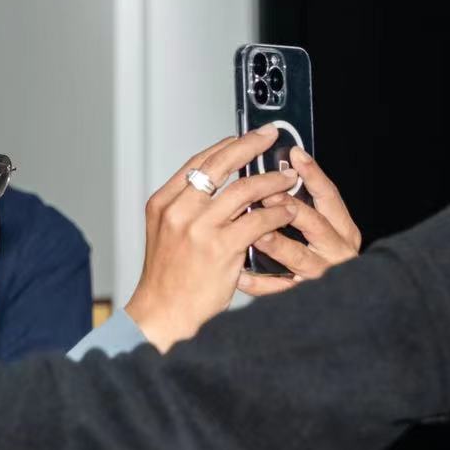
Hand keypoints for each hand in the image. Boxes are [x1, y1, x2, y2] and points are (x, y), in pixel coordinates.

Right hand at [124, 129, 299, 351]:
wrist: (163, 313)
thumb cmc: (168, 279)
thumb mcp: (166, 234)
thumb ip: (186, 208)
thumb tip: (216, 186)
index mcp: (163, 204)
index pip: (198, 163)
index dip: (224, 146)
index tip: (243, 137)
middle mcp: (179, 211)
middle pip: (220, 166)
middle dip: (249, 146)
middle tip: (269, 136)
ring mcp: (200, 229)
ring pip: (243, 190)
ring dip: (270, 181)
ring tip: (286, 178)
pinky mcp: (221, 248)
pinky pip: (257, 221)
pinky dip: (276, 213)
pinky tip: (286, 211)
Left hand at [235, 145, 363, 296]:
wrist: (342, 306)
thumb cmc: (325, 260)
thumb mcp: (325, 231)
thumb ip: (307, 207)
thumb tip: (277, 174)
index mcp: (343, 230)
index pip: (329, 196)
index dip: (313, 174)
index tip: (294, 154)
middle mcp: (337, 251)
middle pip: (316, 224)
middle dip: (290, 207)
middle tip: (265, 193)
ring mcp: (322, 275)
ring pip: (298, 257)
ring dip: (276, 243)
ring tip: (256, 233)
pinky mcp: (304, 298)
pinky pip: (279, 289)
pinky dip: (258, 282)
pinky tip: (240, 273)